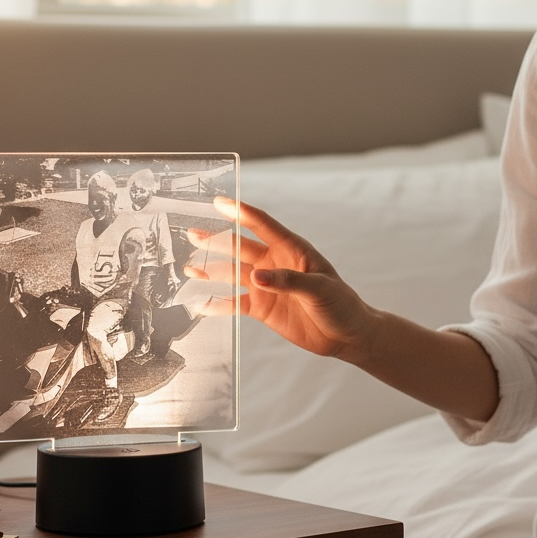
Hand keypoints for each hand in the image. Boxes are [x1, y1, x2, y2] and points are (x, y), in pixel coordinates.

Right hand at [183, 197, 373, 358]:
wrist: (346, 335)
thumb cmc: (341, 304)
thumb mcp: (319, 289)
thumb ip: (288, 281)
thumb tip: (256, 277)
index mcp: (292, 250)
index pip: (263, 225)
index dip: (241, 212)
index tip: (219, 202)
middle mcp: (275, 263)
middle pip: (240, 248)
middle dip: (216, 241)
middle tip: (193, 234)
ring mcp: (267, 285)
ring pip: (232, 274)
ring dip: (211, 270)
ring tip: (189, 267)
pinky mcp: (263, 308)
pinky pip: (235, 303)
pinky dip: (217, 304)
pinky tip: (200, 303)